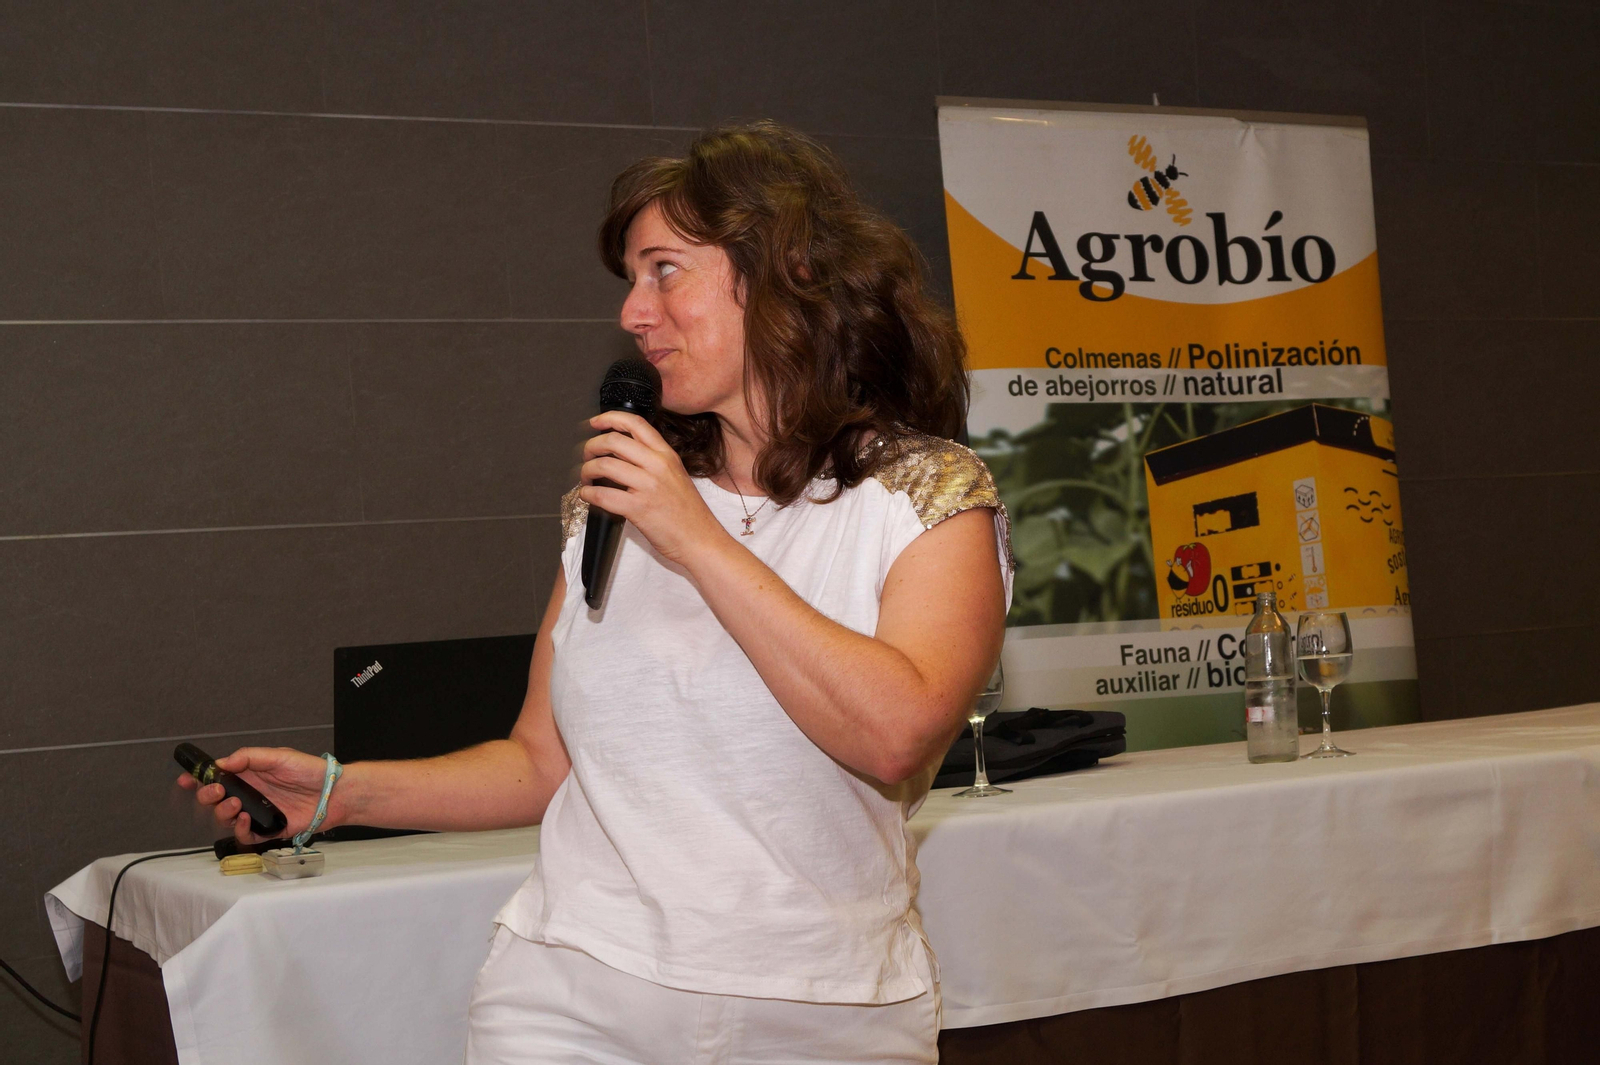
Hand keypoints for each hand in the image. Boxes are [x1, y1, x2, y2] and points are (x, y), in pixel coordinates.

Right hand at [176, 747, 334, 843]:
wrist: (333, 793)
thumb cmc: (309, 771)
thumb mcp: (278, 756)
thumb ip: (248, 758)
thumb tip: (222, 762)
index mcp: (248, 774)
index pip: (216, 778)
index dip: (198, 780)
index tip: (185, 781)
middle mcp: (249, 794)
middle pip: (214, 800)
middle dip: (207, 796)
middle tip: (216, 792)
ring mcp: (256, 812)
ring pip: (224, 819)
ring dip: (222, 812)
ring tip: (236, 804)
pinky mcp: (267, 829)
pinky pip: (244, 836)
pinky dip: (239, 830)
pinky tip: (245, 820)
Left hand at [579, 411, 728, 565]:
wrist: (700, 539)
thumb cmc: (687, 513)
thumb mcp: (676, 475)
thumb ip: (653, 461)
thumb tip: (621, 453)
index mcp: (667, 455)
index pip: (636, 423)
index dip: (610, 418)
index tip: (596, 422)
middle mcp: (658, 465)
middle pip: (613, 440)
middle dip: (591, 446)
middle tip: (587, 456)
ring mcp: (648, 486)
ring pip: (604, 465)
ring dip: (587, 470)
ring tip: (586, 478)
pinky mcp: (638, 508)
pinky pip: (602, 494)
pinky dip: (588, 494)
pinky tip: (588, 496)